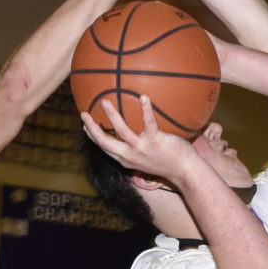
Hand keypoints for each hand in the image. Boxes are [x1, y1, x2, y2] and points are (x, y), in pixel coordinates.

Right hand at [83, 97, 215, 187]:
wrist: (184, 171)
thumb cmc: (167, 163)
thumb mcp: (145, 160)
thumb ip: (136, 149)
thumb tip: (133, 135)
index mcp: (126, 159)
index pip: (104, 147)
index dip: (92, 136)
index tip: (84, 126)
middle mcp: (130, 155)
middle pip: (104, 141)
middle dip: (92, 127)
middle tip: (83, 113)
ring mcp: (142, 148)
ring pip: (121, 131)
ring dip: (112, 115)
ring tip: (104, 101)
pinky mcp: (156, 141)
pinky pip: (149, 123)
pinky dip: (145, 110)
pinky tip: (143, 97)